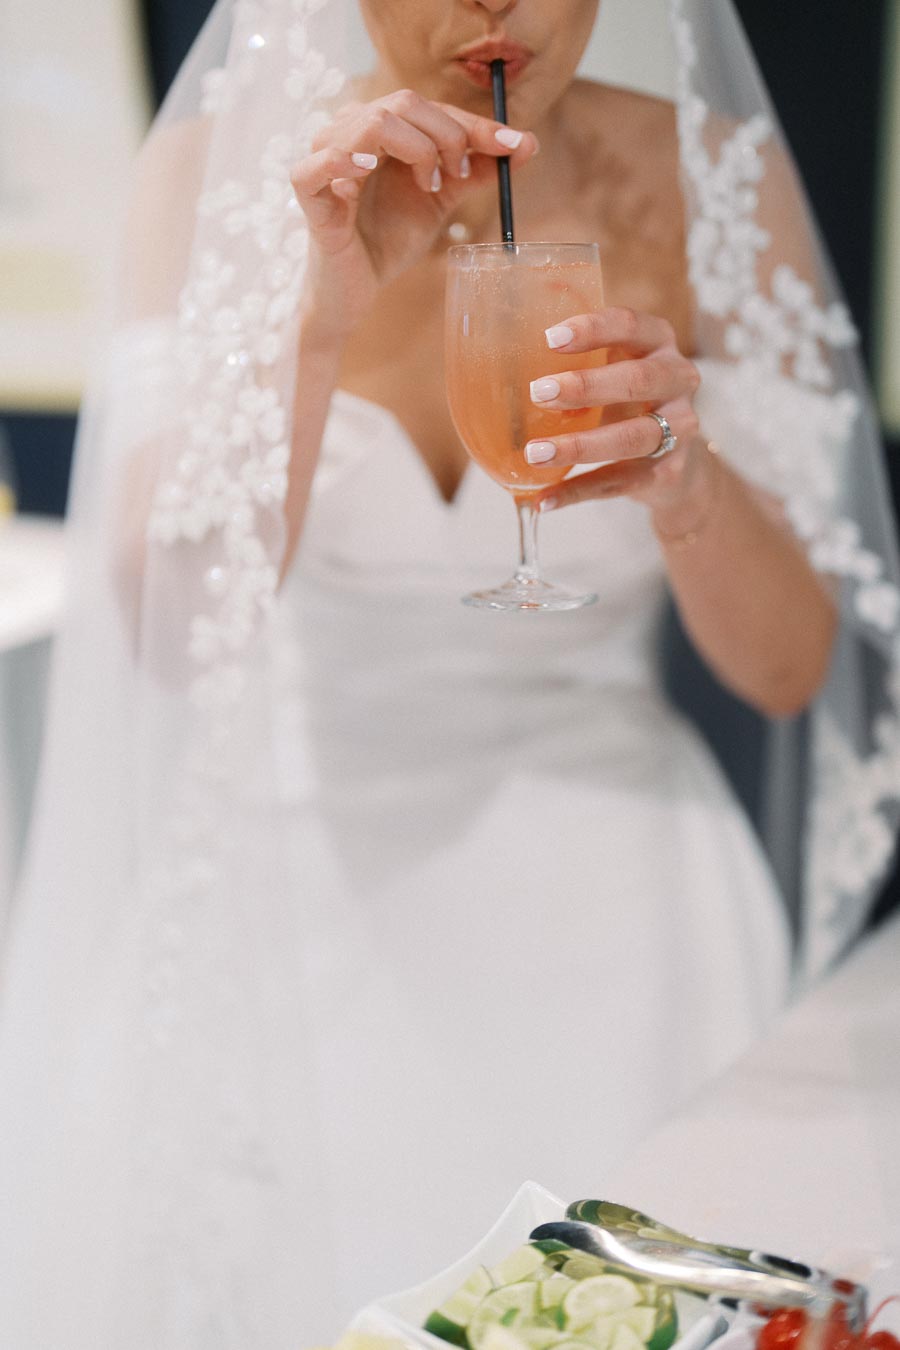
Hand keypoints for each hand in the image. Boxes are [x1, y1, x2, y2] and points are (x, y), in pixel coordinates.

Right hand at [290, 89, 537, 342]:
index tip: (514, 146)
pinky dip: (346, 162)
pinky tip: (368, 175)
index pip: (430, 107)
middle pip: (404, 103)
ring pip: (371, 122)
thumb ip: (476, 170)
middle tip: (459, 176)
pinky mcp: (308, 192)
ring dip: (415, 150)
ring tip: (428, 186)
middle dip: (447, 137)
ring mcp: (325, 157)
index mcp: (381, 127)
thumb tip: (525, 145)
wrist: (357, 289)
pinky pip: (319, 162)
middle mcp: (350, 131)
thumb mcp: (440, 200)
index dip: (474, 124)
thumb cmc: (389, 238)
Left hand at [524, 308, 714, 534]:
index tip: (549, 339)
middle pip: (637, 379)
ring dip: (580, 446)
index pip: (630, 325)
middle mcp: (678, 379)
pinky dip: (578, 491)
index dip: (593, 329)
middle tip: (537, 393)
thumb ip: (575, 359)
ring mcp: (680, 428)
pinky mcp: (669, 472)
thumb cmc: (625, 402)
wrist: (674, 462)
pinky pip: (620, 483)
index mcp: (657, 342)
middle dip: (585, 386)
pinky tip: (543, 499)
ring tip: (535, 453)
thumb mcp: (609, 368)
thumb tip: (501, 353)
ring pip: (633, 436)